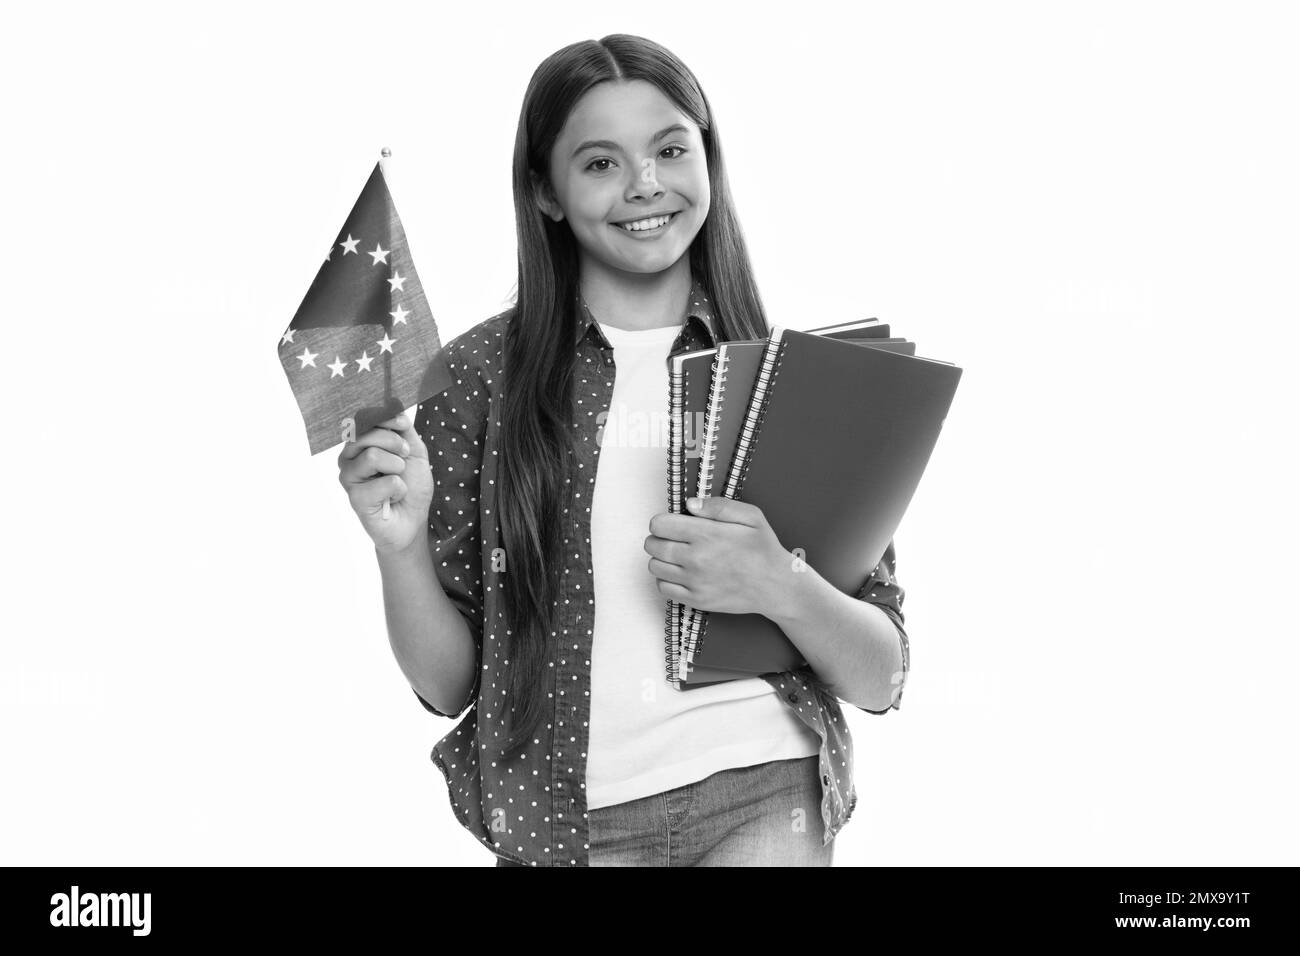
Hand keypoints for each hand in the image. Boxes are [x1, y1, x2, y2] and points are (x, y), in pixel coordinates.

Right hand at [337, 412, 432, 554]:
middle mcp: (348, 458)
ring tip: (398, 480)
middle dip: (395, 444)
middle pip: (366, 433)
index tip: (404, 426)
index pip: (363, 418)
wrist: (413, 520)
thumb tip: (394, 401)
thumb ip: (403, 429)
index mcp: (359, 443)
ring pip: (372, 455)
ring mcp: (348, 478)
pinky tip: (393, 498)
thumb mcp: (413, 451)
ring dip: (397, 468)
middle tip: (403, 460)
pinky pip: (385, 482)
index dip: (386, 417)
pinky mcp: (355, 498)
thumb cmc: (411, 485)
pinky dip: (399, 490)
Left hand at [643, 497, 793, 616]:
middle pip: (652, 545)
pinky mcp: (695, 600)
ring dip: (661, 558)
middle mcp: (695, 559)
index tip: (673, 523)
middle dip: (658, 538)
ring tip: (678, 555)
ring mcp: (694, 582)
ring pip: (654, 566)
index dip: (663, 521)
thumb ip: (718, 506)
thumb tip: (690, 505)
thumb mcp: (751, 516)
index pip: (659, 525)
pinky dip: (666, 579)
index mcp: (706, 535)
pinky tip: (681, 573)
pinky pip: (663, 588)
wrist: (775, 586)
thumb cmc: (764, 550)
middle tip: (673, 538)